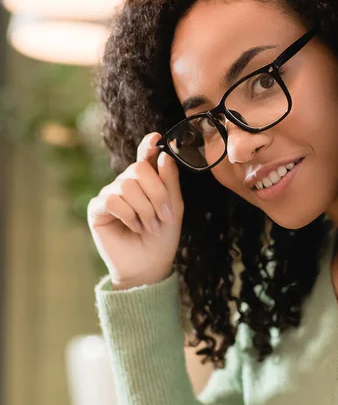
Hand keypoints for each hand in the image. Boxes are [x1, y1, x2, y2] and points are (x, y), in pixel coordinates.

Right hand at [87, 132, 183, 288]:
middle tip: (162, 217)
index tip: (155, 138)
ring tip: (148, 227)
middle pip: (139, 170)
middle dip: (156, 194)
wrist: (148, 266)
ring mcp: (110, 195)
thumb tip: (162, 155)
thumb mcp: (173, 209)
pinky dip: (128, 215)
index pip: (144, 157)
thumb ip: (169, 182)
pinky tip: (132, 227)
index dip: (147, 146)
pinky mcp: (97, 209)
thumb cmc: (162, 239)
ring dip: (144, 209)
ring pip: (127, 186)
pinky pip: (112, 200)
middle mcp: (126, 184)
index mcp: (146, 182)